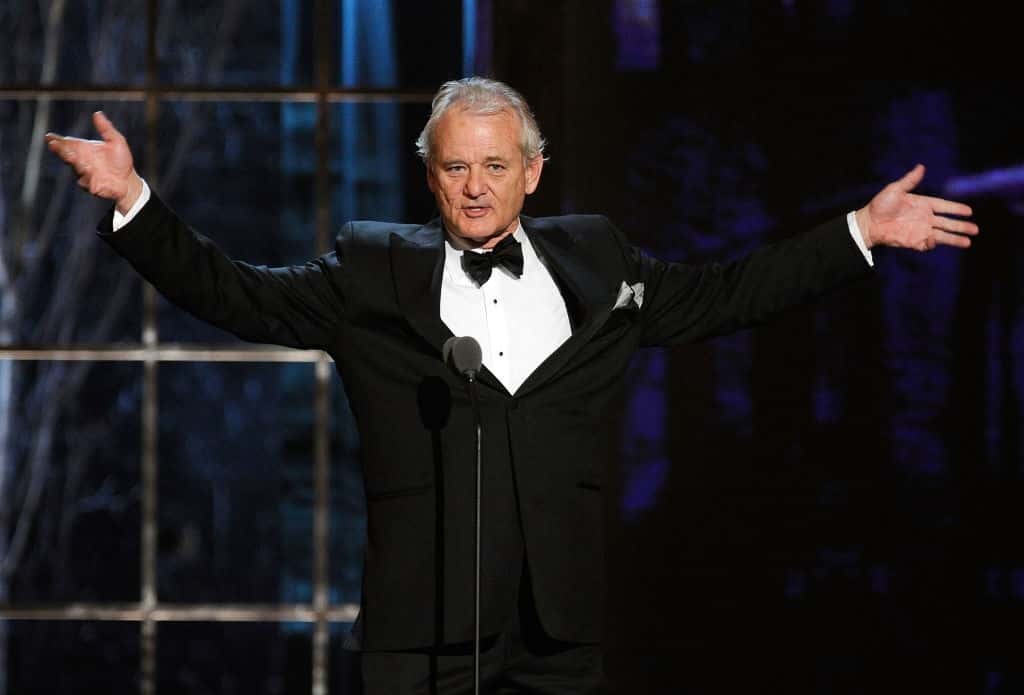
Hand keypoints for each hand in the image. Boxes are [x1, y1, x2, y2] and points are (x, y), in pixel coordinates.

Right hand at [45, 111, 142, 214]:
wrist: (128, 181)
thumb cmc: (120, 161)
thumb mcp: (116, 141)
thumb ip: (106, 128)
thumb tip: (97, 113)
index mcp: (84, 149)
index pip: (68, 143)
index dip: (57, 140)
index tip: (49, 136)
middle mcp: (82, 161)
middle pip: (67, 155)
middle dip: (61, 150)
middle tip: (55, 145)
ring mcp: (85, 174)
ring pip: (76, 167)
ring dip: (74, 162)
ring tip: (71, 156)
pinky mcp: (92, 186)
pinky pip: (87, 181)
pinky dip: (87, 178)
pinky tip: (89, 174)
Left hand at [855, 164, 978, 250]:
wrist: (868, 223)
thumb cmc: (880, 205)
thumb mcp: (895, 189)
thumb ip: (910, 180)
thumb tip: (921, 166)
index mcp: (923, 204)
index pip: (944, 206)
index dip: (956, 209)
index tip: (969, 211)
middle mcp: (925, 218)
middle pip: (948, 222)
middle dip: (961, 226)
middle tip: (975, 229)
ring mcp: (920, 230)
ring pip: (942, 235)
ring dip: (955, 238)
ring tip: (968, 242)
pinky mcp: (913, 241)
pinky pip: (927, 244)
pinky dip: (933, 243)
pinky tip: (937, 241)